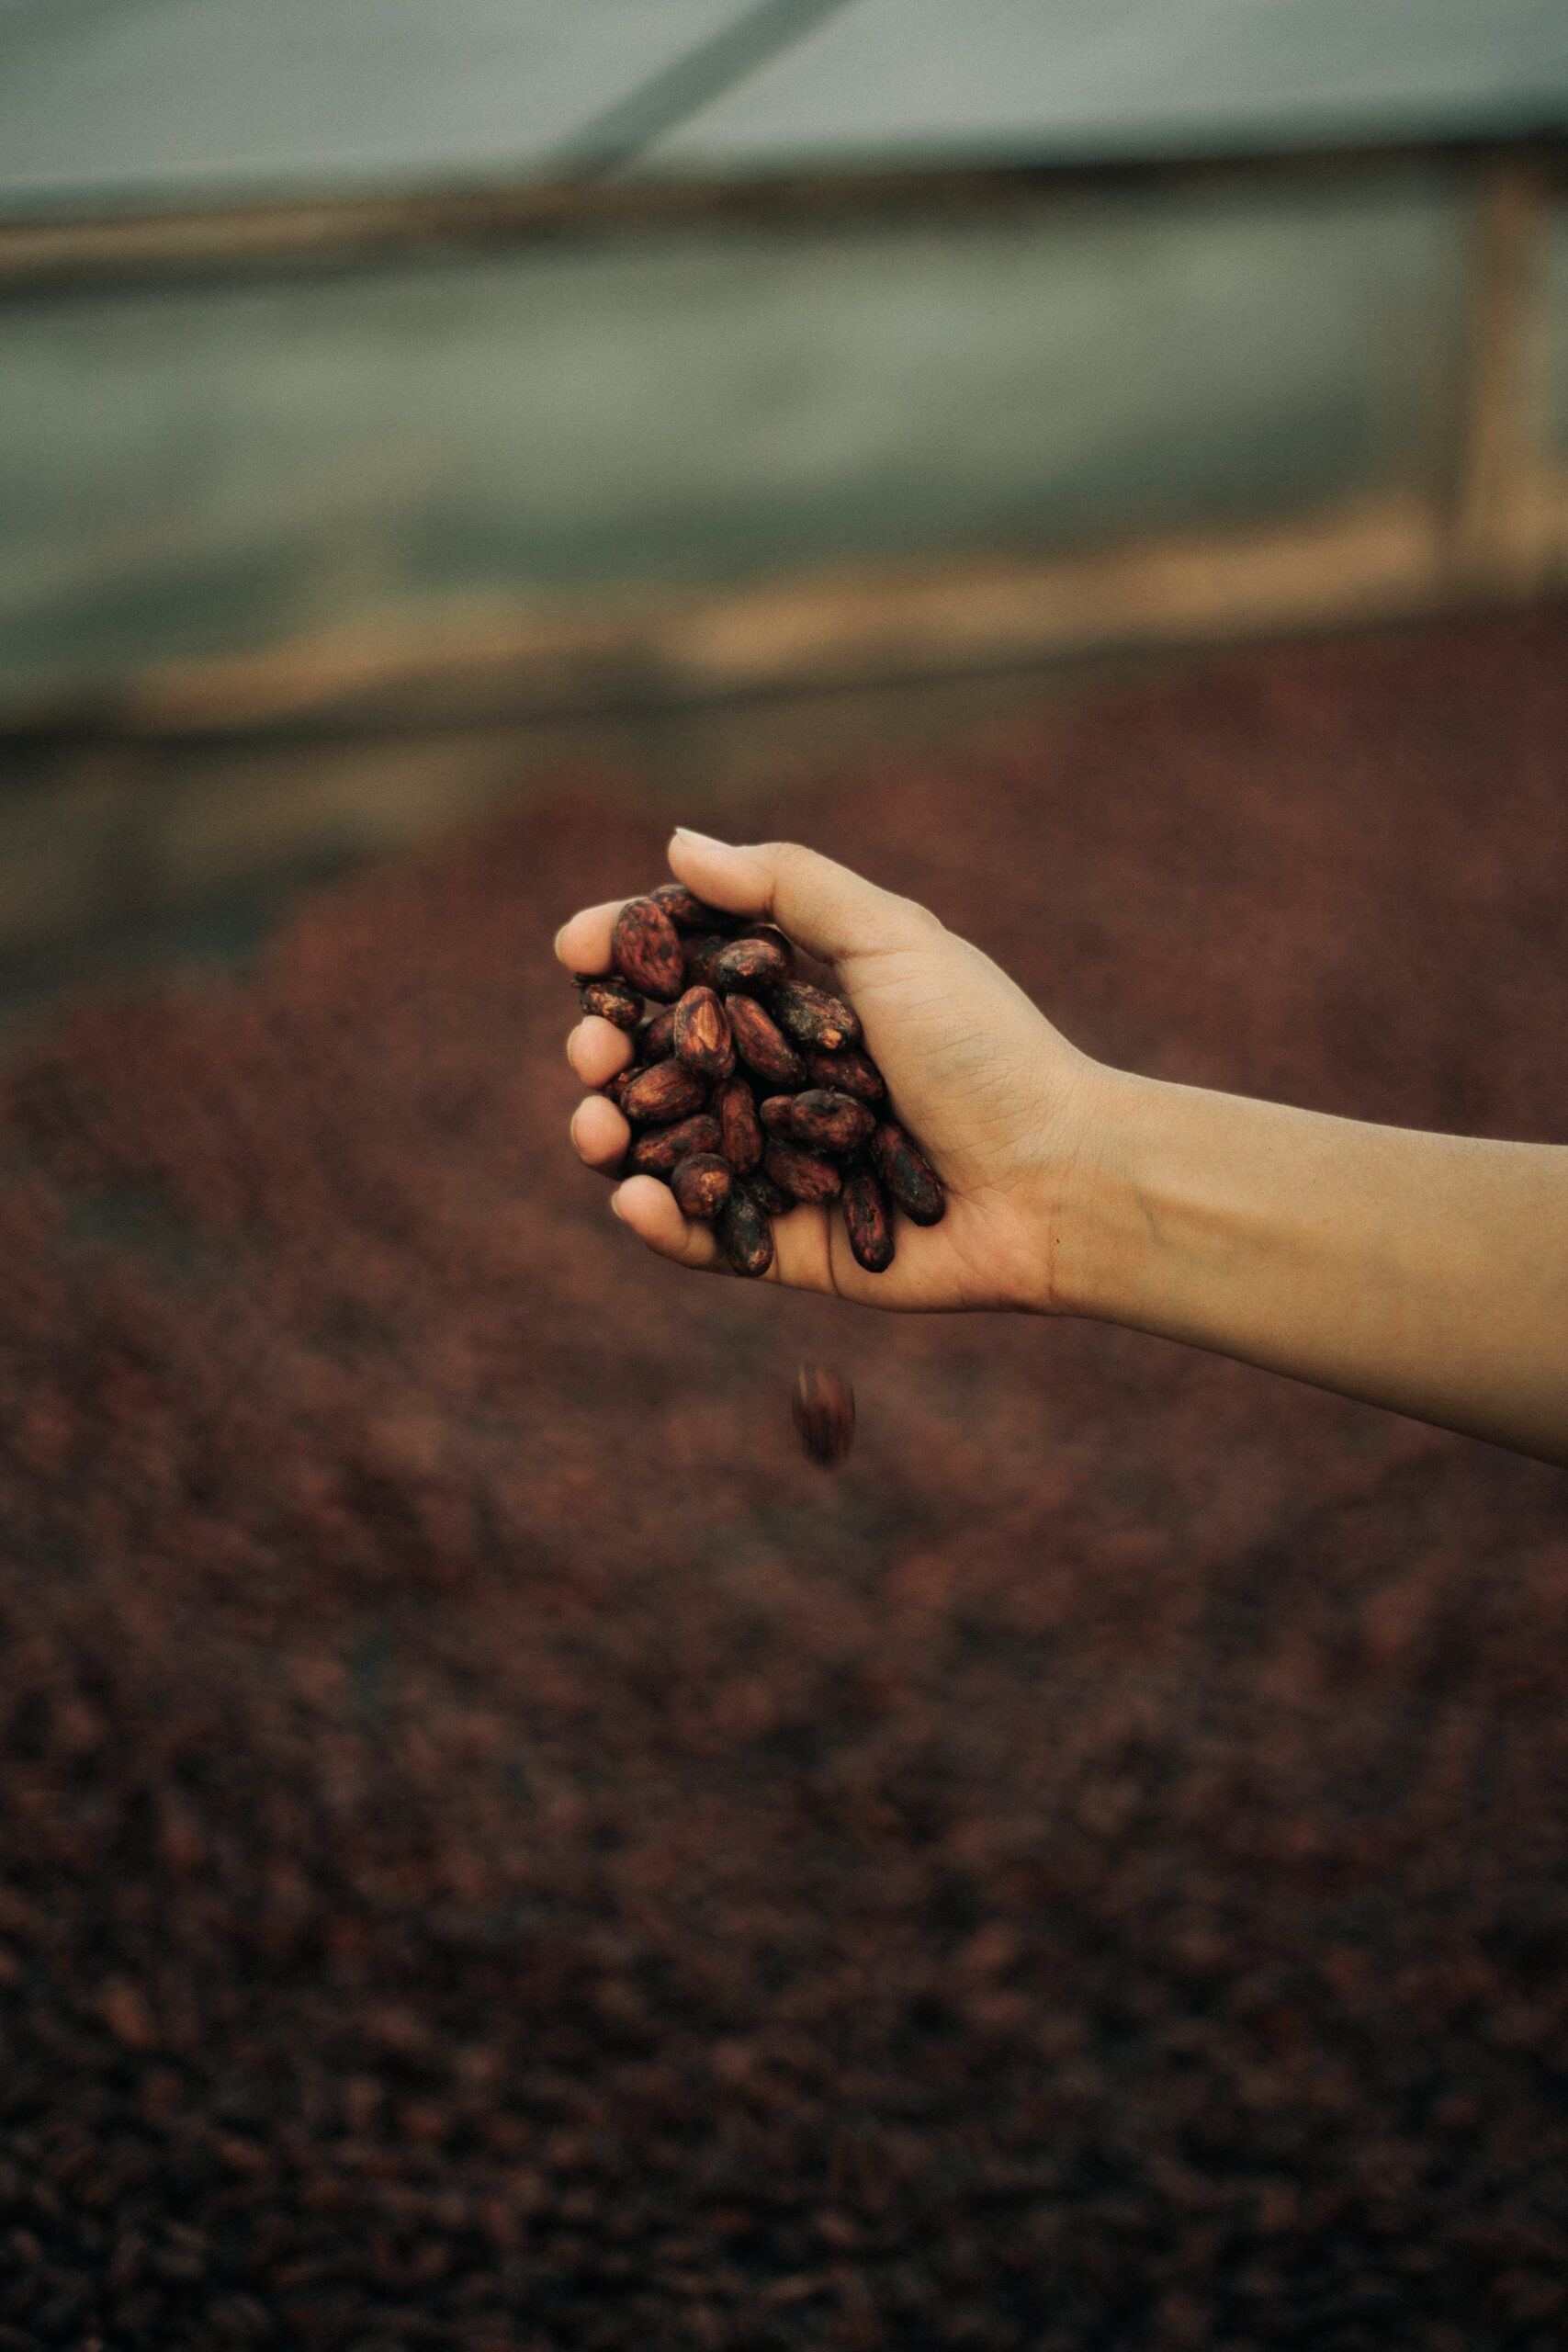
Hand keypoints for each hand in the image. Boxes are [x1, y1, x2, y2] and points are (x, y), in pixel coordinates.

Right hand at [556, 831, 1108, 1311]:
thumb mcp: (892, 940)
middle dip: (606, 1051)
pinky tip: (631, 1199)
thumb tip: (676, 843)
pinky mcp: (792, 1246)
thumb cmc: (986, 1049)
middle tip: (591, 1054)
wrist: (1058, 1179)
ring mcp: (783, 1165)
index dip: (623, 956)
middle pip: (664, 1061)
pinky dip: (661, 1222)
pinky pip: (709, 1238)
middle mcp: (784, 1080)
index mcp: (804, 1001)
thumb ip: (787, 886)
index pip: (690, 969)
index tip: (570, 948)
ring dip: (614, 1134)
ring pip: (671, 1149)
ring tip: (594, 1124)